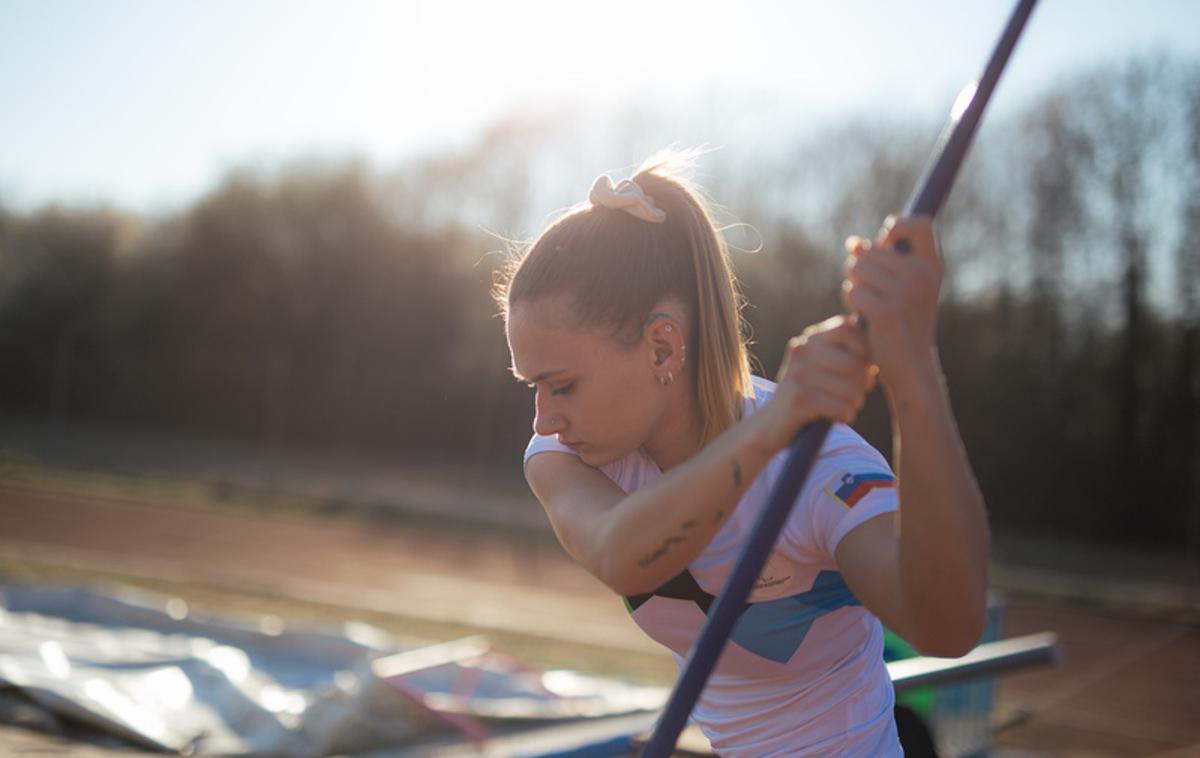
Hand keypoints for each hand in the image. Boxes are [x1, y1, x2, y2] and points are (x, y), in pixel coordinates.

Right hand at [753, 315, 875, 453]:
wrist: (770, 425)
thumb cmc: (808, 395)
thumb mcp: (822, 367)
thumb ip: (846, 352)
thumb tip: (879, 341)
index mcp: (810, 339)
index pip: (850, 328)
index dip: (867, 348)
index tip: (866, 367)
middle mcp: (802, 351)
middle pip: (856, 363)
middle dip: (863, 384)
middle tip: (854, 394)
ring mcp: (799, 374)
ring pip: (852, 388)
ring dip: (854, 403)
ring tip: (842, 406)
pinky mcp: (799, 399)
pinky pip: (842, 407)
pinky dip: (845, 416)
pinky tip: (834, 417)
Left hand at [842, 215, 943, 386]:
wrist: (911, 365)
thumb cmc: (902, 323)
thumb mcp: (898, 288)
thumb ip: (879, 262)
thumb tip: (852, 242)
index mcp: (933, 266)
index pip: (920, 223)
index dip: (897, 225)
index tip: (885, 243)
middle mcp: (923, 275)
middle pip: (871, 250)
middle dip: (860, 268)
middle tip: (873, 292)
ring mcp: (906, 293)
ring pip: (857, 268)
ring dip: (855, 285)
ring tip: (870, 304)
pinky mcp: (886, 311)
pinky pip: (853, 291)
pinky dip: (853, 302)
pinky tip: (866, 317)